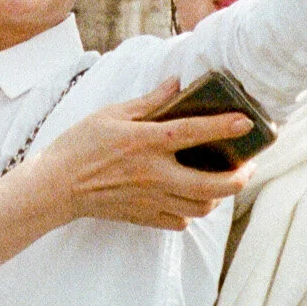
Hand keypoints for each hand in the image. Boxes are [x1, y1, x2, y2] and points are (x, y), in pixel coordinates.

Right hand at [33, 84, 249, 228]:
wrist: (57, 186)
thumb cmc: (81, 144)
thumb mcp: (112, 113)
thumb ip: (149, 101)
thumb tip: (177, 83)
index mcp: (145, 142)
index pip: (193, 133)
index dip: (223, 127)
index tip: (247, 122)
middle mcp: (154, 174)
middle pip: (209, 184)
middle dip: (239, 178)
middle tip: (249, 166)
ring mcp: (151, 200)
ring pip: (200, 207)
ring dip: (219, 196)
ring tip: (224, 180)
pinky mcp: (144, 217)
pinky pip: (180, 221)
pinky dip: (193, 211)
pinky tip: (192, 197)